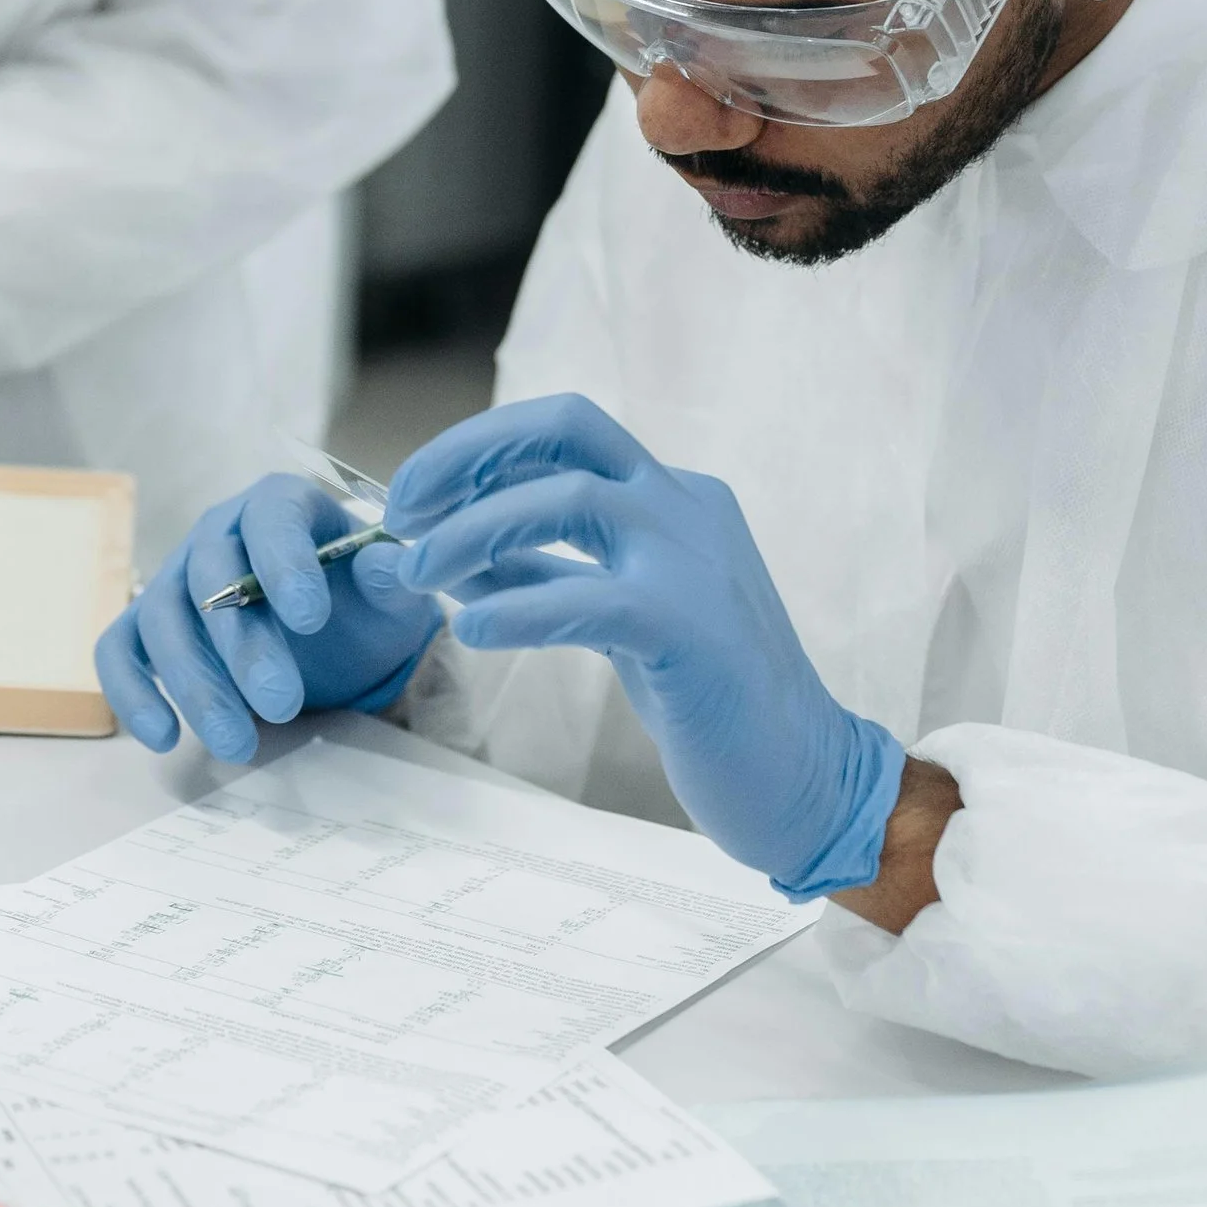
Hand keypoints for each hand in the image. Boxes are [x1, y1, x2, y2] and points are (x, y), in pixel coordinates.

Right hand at [97, 472, 440, 763]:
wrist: (336, 633)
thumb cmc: (361, 601)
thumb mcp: (390, 593)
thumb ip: (390, 578)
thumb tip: (387, 566)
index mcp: (280, 504)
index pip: (273, 517)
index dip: (286, 563)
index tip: (312, 620)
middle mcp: (218, 531)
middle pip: (211, 577)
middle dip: (243, 647)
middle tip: (282, 705)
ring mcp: (176, 577)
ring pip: (162, 620)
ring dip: (195, 685)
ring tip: (238, 744)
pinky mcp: (148, 625)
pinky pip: (119, 649)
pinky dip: (131, 692)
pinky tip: (164, 738)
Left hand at [390, 393, 905, 898]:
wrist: (806, 778)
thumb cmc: (707, 698)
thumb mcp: (611, 616)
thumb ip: (534, 577)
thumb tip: (430, 554)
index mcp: (672, 496)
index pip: (563, 432)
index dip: (477, 448)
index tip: (412, 496)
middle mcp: (686, 506)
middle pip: (565, 428)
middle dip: (468, 453)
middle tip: (400, 508)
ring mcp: (695, 560)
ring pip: (569, 500)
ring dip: (474, 530)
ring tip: (415, 573)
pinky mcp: (691, 627)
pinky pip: (588, 598)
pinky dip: (517, 607)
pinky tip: (468, 626)